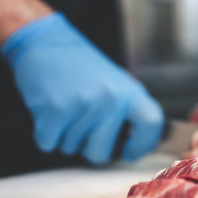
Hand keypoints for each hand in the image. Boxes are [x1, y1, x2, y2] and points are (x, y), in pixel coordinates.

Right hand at [1, 12, 163, 164]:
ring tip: (65, 108)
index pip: (152, 124)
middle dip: (86, 147)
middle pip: (101, 154)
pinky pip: (49, 144)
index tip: (127, 151)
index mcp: (130, 93)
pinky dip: (45, 134)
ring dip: (65, 136)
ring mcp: (84, 104)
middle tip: (81, 124)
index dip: (141, 146)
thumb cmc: (81, 69)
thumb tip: (139, 146)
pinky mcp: (55, 110)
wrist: (46, 43)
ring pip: (72, 149)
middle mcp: (111, 99)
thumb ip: (128, 114)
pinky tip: (49, 111)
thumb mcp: (116, 85)